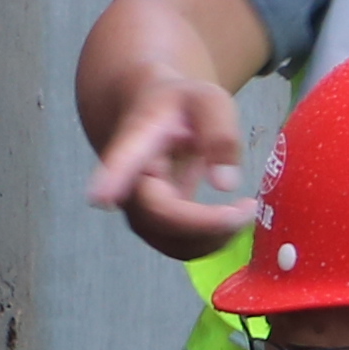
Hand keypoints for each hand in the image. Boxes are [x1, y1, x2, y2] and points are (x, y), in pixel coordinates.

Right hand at [83, 69, 257, 256]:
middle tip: (247, 206)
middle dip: (207, 223)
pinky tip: (232, 218)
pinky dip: (213, 241)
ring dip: (215, 236)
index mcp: (136, 141)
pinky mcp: (155, 227)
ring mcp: (140, 210)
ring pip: (172, 243)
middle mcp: (130, 183)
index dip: (111, 180)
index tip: (101, 197)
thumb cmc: (182, 105)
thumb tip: (225, 184)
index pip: (121, 162)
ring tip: (245, 208)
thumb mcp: (208, 101)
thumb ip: (219, 134)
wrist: (157, 116)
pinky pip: (182, 248)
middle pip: (158, 217)